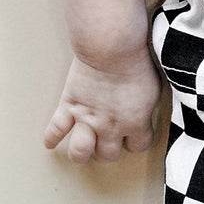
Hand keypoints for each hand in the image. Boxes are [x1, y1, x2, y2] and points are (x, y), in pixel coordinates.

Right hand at [44, 50, 163, 162]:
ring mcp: (87, 119)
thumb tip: (146, 111)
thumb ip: (147, 107)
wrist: (110, 49)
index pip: (138, 146)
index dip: (135, 142)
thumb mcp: (152, 89)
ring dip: (80, 153)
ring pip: (80, 151)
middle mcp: (111, 127)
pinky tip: (50, 143)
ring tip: (81, 150)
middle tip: (107, 143)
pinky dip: (51, 137)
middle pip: (108, 154)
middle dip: (108, 151)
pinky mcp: (69, 106)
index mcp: (135, 123)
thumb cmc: (134, 62)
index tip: (134, 137)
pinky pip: (56, 129)